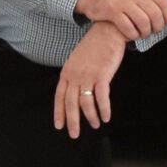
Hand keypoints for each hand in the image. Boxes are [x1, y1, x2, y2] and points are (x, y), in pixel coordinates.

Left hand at [54, 23, 125, 137]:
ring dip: (91, 117)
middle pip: (70, 103)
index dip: (59, 113)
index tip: (59, 126)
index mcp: (67, 72)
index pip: (59, 97)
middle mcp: (74, 75)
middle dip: (72, 121)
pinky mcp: (102, 75)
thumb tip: (74, 92)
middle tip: (74, 135)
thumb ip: (74, 75)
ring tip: (95, 125)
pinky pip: (101, 98)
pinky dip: (104, 109)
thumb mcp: (77, 60)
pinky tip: (106, 117)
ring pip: (86, 103)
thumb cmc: (94, 47)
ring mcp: (87, 76)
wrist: (107, 32)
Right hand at [76, 0, 166, 41]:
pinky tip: (132, 35)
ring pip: (144, 23)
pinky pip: (129, 28)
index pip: (164, 2)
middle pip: (155, 15)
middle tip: (154, 31)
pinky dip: (133, 35)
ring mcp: (123, 1)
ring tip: (143, 34)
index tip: (165, 23)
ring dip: (145, 32)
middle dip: (157, 27)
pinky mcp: (112, 11)